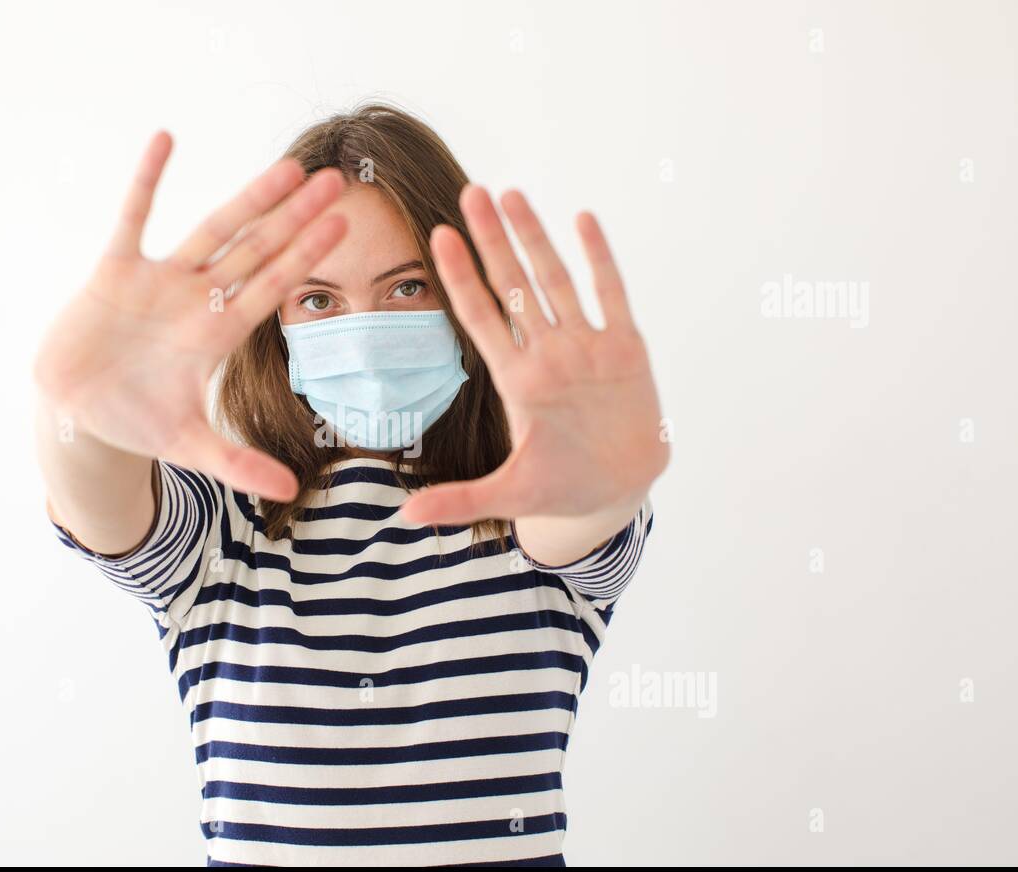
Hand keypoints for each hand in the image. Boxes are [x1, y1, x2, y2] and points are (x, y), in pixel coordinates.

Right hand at [33, 132, 346, 500]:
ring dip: (247, 199)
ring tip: (286, 167)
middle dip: (294, 218)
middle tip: (337, 181)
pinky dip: (147, 182)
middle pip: (256, 250)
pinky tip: (165, 139)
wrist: (77, 411)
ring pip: (210, 230)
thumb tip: (292, 494)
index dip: (306, 257)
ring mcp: (158, 282)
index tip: (343, 227)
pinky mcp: (114, 273)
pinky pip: (132, 218)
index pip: (273, 287)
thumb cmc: (137, 420)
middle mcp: (197, 299)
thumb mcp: (191, 447)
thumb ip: (240, 464)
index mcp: (218, 334)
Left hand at [399, 186, 668, 524]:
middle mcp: (547, 353)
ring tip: (513, 194)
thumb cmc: (560, 489)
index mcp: (517, 380)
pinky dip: (598, 259)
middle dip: (492, 241)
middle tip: (470, 193)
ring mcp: (586, 347)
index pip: (482, 318)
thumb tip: (404, 520)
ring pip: (557, 280)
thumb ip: (459, 501)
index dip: (460, 278)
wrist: (617, 490)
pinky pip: (611, 295)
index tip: (436, 239)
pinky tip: (582, 219)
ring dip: (536, 238)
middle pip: (515, 286)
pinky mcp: (625, 350)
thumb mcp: (508, 496)